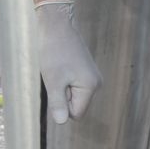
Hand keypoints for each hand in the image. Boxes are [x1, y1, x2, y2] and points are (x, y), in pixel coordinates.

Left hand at [33, 0, 101, 123]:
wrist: (57, 26)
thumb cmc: (54, 52)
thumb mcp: (53, 81)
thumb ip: (58, 103)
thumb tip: (61, 122)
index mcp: (91, 87)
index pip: (75, 114)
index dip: (62, 105)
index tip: (57, 85)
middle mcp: (97, 83)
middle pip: (76, 105)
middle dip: (63, 96)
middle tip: (57, 76)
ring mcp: (92, 77)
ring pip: (74, 95)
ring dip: (62, 87)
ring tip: (59, 70)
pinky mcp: (86, 71)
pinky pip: (73, 86)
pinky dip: (64, 80)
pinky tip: (61, 66)